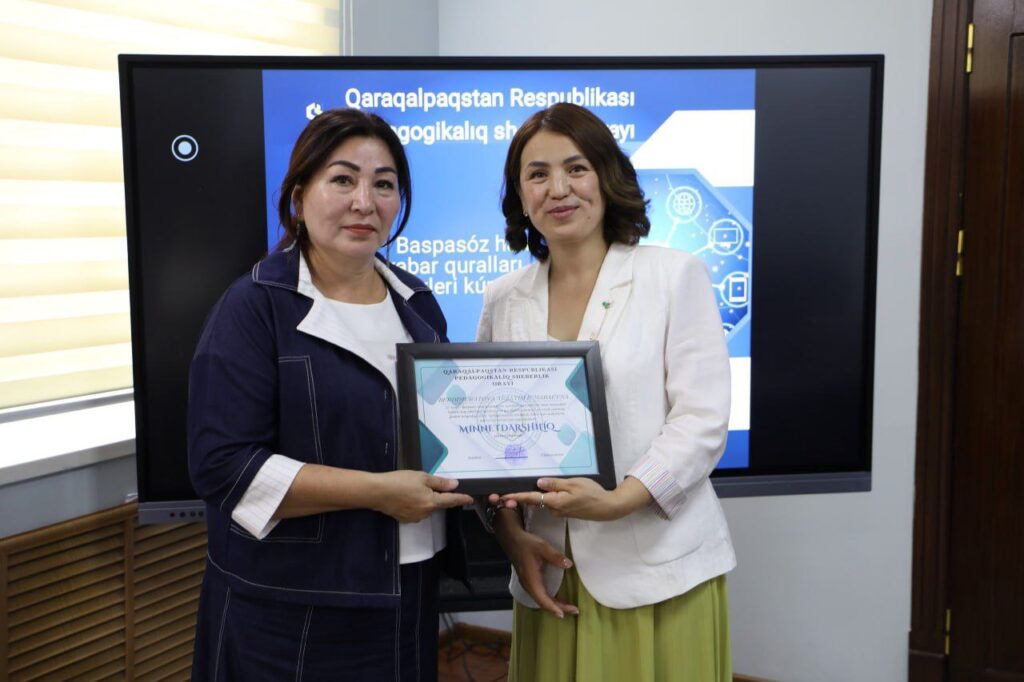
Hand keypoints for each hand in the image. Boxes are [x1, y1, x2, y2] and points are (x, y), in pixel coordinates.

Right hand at [371, 471, 473, 522]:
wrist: (377, 492)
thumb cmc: (400, 481)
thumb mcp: (422, 477)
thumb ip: (440, 482)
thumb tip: (455, 485)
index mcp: (432, 502)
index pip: (451, 501)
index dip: (461, 499)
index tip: (470, 499)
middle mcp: (426, 513)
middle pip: (437, 504)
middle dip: (437, 495)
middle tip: (426, 483)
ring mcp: (415, 518)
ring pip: (427, 507)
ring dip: (425, 499)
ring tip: (412, 488)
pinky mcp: (405, 519)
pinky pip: (417, 511)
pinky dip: (416, 504)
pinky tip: (406, 496)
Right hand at [493, 510, 577, 618]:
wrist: (511, 539)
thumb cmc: (526, 543)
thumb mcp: (542, 547)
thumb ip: (555, 556)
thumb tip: (569, 565)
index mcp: (530, 580)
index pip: (542, 599)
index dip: (553, 607)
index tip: (565, 613)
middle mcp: (528, 585)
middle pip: (542, 602)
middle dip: (558, 608)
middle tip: (574, 610)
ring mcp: (527, 584)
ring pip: (540, 600)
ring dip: (553, 605)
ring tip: (567, 608)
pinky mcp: (528, 581)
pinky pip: (539, 595)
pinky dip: (549, 600)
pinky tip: (556, 599)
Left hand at [500, 477, 651, 521]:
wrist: (607, 508)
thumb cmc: (593, 494)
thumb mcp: (574, 484)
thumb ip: (556, 484)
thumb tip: (539, 482)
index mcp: (555, 501)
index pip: (531, 498)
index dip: (516, 496)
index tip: (503, 496)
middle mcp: (554, 509)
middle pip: (534, 500)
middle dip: (521, 495)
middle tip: (504, 491)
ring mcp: (559, 511)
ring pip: (543, 501)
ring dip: (535, 494)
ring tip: (524, 485)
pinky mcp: (564, 511)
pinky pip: (551, 502)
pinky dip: (546, 496)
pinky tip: (548, 488)